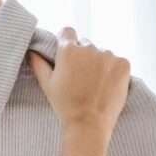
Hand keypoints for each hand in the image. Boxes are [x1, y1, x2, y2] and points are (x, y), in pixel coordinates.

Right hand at [28, 28, 130, 155]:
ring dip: (99, 63)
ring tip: (94, 85)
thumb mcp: (47, 85)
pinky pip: (117, 62)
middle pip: (86, 43)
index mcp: (68, 50)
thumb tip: (32, 51)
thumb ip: (39, 64)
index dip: (66, 41)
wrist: (89, 123)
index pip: (67, 32)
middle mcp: (89, 47)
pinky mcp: (123, 63)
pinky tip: (106, 86)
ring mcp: (108, 55)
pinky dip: (113, 71)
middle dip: (83, 56)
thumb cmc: (64, 105)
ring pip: (102, 53)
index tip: (67, 53)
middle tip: (80, 77)